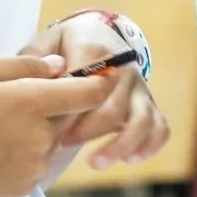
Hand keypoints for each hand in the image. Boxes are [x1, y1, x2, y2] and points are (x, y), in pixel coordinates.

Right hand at [0, 55, 113, 196]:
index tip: (101, 75)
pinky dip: (27, 152)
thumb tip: (62, 67)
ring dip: (40, 129)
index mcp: (30, 104)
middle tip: (19, 99)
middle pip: (70, 116)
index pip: (89, 94)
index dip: (99, 82)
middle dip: (56, 104)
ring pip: (53, 140)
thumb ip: (26, 66)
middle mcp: (39, 138)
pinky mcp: (25, 186)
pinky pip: (39, 162)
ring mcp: (34, 166)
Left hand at [23, 14, 168, 168]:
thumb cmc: (67, 44)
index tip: (50, 127)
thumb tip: (39, 79)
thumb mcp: (47, 40)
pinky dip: (150, 146)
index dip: (70, 111)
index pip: (88, 86)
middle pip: (113, 108)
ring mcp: (140, 87)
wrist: (100, 33)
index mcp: (97, 52)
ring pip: (142, 120)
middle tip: (62, 145)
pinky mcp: (149, 103)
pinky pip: (161, 127)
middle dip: (88, 132)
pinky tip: (129, 160)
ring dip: (121, 145)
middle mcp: (124, 70)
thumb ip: (35, 57)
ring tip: (96, 163)